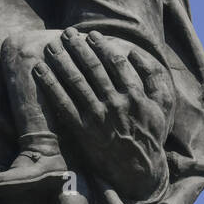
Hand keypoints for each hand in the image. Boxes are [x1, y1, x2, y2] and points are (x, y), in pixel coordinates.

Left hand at [34, 27, 176, 203]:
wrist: (139, 170)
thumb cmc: (150, 134)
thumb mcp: (163, 105)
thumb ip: (154, 78)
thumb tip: (135, 54)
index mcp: (134, 95)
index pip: (114, 62)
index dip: (101, 45)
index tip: (91, 35)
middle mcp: (115, 103)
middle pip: (92, 68)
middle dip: (77, 48)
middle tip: (66, 34)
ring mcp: (97, 117)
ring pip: (75, 82)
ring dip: (61, 61)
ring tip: (51, 47)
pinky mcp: (82, 130)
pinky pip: (62, 104)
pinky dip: (50, 85)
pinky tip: (40, 71)